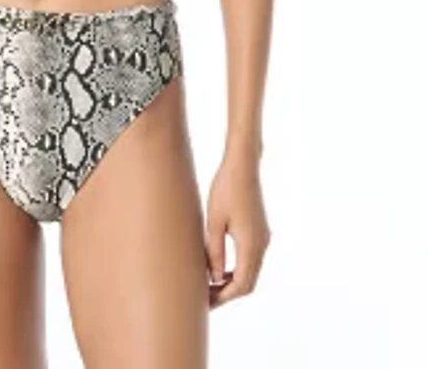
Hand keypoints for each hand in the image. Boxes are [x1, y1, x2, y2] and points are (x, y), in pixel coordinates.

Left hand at [204, 152, 270, 308]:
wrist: (243, 164)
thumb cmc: (225, 188)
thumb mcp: (214, 221)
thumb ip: (214, 251)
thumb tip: (214, 278)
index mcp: (252, 245)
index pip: (241, 285)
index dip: (223, 297)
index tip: (205, 303)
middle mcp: (262, 244)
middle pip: (248, 282)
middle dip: (227, 293)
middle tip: (204, 298)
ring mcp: (263, 237)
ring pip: (250, 271)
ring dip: (231, 281)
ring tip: (208, 285)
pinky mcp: (259, 230)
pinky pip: (250, 259)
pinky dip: (236, 269)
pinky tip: (218, 266)